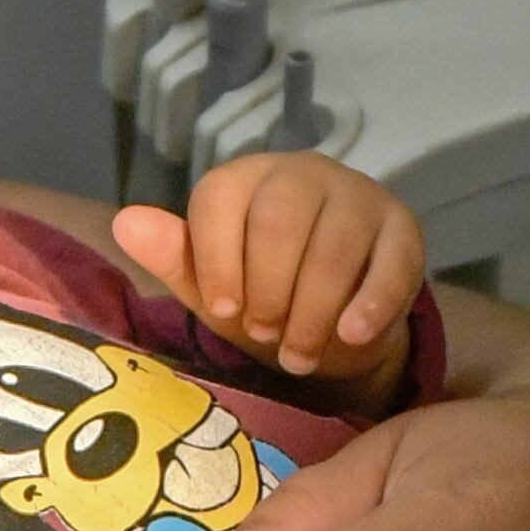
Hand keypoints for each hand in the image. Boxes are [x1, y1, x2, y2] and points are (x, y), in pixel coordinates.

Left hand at [112, 152, 424, 392]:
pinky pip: (390, 261)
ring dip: (312, 312)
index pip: (220, 200)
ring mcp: (358, 195)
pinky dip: (369, 303)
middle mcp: (302, 173)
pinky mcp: (403, 228)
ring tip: (298, 357)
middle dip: (268, 290)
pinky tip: (351, 335)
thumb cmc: (268, 295)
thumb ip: (174, 260)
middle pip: (278, 220)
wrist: (339, 321)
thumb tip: (126, 222)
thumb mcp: (215, 288)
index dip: (218, 262)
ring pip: (333, 244)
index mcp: (246, 179)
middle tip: (264, 336)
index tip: (225, 311)